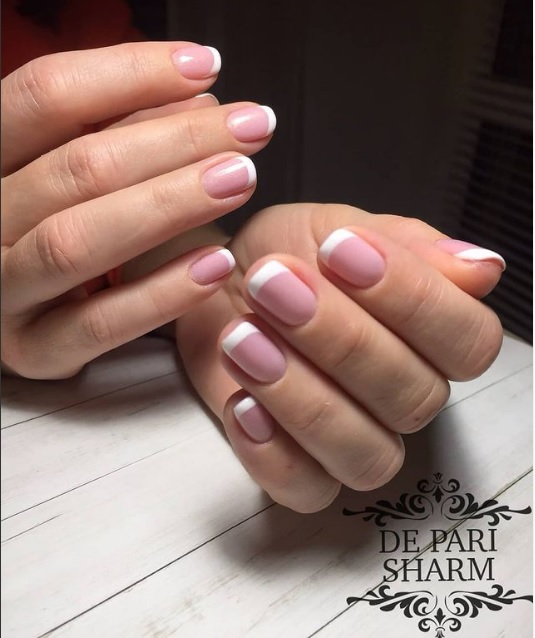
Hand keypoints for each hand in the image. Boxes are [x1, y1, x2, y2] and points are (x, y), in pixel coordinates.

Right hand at [1, 42, 275, 377]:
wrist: (25, 313)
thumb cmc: (60, 229)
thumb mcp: (77, 171)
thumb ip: (123, 132)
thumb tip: (198, 102)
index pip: (44, 96)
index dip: (129, 73)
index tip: (205, 66)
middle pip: (76, 167)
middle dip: (175, 141)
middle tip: (248, 128)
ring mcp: (4, 292)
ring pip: (79, 240)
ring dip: (169, 205)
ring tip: (240, 180)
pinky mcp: (35, 349)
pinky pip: (99, 324)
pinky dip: (162, 293)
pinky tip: (216, 264)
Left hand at [176, 203, 503, 511]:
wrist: (224, 282)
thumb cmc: (285, 257)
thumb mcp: (336, 227)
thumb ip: (406, 245)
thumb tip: (480, 268)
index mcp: (429, 337)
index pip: (469, 341)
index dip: (415, 300)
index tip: (344, 251)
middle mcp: (401, 396)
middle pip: (413, 398)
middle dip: (340, 339)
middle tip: (275, 285)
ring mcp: (353, 439)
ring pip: (366, 455)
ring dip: (302, 396)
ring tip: (245, 337)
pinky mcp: (298, 467)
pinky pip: (306, 490)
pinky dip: (271, 452)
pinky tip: (240, 401)